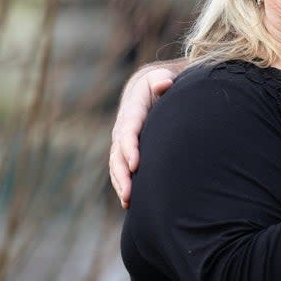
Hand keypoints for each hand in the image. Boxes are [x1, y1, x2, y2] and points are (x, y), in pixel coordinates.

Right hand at [110, 67, 174, 207]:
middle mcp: (122, 129)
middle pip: (118, 155)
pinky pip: (119, 170)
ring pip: (116, 165)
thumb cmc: (159, 85)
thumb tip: (164, 85)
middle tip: (130, 194)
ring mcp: (121, 142)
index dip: (130, 149)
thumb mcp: (160, 79)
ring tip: (128, 201)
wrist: (146, 91)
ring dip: (121, 184)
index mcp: (131, 113)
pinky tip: (129, 202)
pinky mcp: (124, 152)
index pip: (128, 132)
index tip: (137, 165)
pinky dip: (121, 184)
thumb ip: (162, 81)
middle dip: (123, 174)